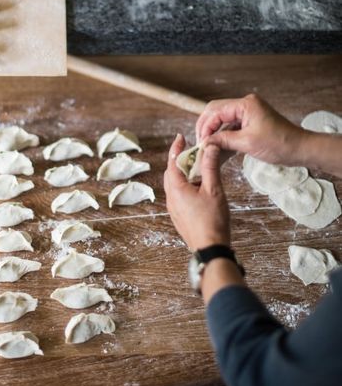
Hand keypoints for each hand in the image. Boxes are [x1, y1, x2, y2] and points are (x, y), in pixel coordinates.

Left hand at [164, 134, 229, 250]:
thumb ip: (210, 167)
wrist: (210, 248)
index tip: (181, 137)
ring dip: (184, 174)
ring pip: (174, 185)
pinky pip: (178, 195)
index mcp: (176, 189)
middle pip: (171, 173)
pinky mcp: (179, 216)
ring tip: (198, 168)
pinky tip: (199, 188)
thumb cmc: (212, 220)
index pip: (173, 162)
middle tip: (193, 152)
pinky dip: (186, 186)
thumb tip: (209, 148)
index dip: (177, 148)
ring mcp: (173, 208)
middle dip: (180, 161)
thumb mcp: (214, 190)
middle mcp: (171, 198)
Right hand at [196, 93, 303, 165]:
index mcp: (245, 104)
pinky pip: (231, 125)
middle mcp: (245, 104)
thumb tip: (205, 143)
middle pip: (216, 111)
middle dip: (206, 126)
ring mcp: (248, 112)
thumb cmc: (279, 144)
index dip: (205, 127)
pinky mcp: (250, 121)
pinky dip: (223, 134)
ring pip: (222, 118)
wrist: (300, 149)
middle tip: (200, 142)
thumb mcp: (247, 143)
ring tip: (206, 145)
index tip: (201, 142)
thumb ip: (223, 140)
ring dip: (214, 131)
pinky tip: (217, 145)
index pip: (216, 111)